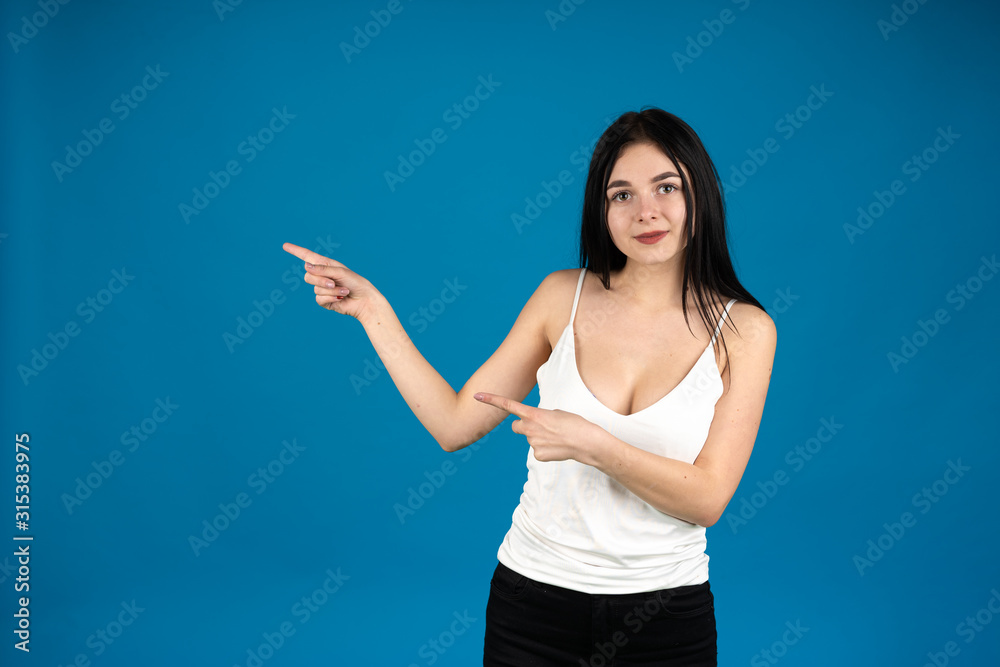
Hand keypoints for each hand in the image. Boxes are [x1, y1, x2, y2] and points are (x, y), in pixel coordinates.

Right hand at [282, 242, 380, 322]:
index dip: (296, 251)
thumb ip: (323, 269)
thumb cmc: (356, 282)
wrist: (364, 300)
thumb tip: (306, 266)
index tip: (285, 246)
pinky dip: (331, 298)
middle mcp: (322, 276)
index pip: (308, 256)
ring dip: (331, 291)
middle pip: (308, 276)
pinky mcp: (324, 301)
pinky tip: (341, 298)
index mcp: (326, 265)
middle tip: (334, 282)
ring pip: (315, 288)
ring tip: (344, 290)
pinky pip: (319, 299)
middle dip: (321, 280)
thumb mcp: (340, 272)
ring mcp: (322, 289)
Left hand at [473, 392, 604, 463]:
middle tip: (539, 426)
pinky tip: (557, 447)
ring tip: (556, 437)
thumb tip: (534, 426)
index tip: (477, 396)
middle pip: (516, 426)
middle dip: (523, 426)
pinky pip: (537, 450)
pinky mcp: (538, 456)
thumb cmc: (574, 423)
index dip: (491, 400)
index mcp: (533, 414)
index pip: (508, 405)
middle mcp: (529, 428)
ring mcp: (532, 443)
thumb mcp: (555, 413)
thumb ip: (539, 417)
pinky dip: (545, 449)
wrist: (586, 442)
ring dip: (539, 437)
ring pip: (530, 439)